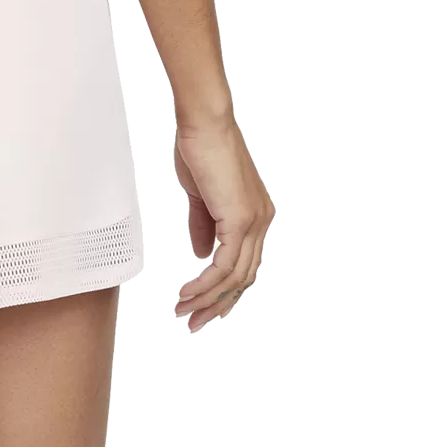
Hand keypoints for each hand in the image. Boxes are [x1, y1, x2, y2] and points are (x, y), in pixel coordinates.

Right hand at [173, 116, 273, 330]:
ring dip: (207, 298)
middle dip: (216, 304)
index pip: (244, 264)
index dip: (223, 290)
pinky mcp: (240, 219)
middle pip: (243, 278)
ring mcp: (254, 221)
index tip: (202, 305)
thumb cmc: (202, 149)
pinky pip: (224, 264)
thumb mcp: (201, 196)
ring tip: (184, 310)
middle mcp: (261, 221)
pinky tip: (188, 291)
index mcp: (254, 215)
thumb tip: (201, 253)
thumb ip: (203, 225)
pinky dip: (205, 282)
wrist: (204, 125)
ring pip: (234, 276)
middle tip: (194, 321)